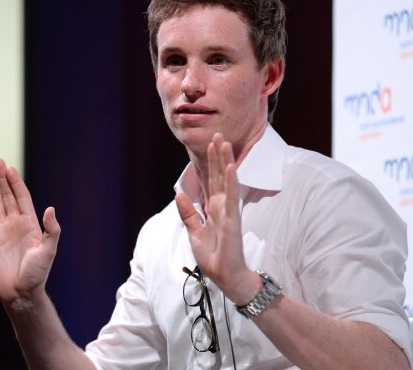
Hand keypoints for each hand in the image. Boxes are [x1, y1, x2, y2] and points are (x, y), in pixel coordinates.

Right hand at [0, 158, 60, 306]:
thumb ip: (51, 229)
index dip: (16, 182)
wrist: (21, 292)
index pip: (22, 197)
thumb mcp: (49, 250)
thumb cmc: (38, 273)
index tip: (10, 168)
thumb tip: (50, 209)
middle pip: (8, 196)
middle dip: (2, 179)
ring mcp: (2, 232)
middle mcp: (16, 224)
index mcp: (30, 224)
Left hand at [175, 133, 260, 303]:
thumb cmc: (214, 257)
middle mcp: (223, 207)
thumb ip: (188, 213)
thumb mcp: (194, 233)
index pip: (212, 181)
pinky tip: (230, 167)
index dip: (212, 163)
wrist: (226, 277)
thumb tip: (179, 193)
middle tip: (219, 134)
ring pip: (227, 181)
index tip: (211, 144)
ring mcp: (229, 212)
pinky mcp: (232, 220)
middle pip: (219, 176)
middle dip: (218, 156)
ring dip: (225, 162)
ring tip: (224, 143)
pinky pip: (231, 198)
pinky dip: (230, 182)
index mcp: (214, 209)